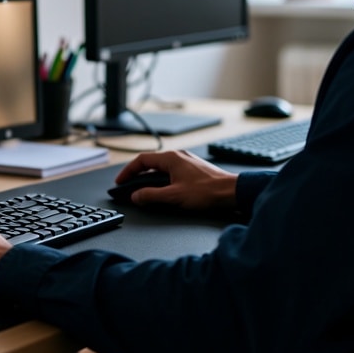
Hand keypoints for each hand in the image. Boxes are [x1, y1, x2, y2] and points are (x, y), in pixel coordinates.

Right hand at [115, 150, 237, 209]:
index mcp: (171, 158)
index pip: (142, 160)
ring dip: (151, 179)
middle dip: (138, 176)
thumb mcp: (174, 196)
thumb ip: (151, 196)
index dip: (128, 171)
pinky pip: (172, 172)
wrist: (232, 192)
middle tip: (129, 187)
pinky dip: (162, 181)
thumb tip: (135, 196)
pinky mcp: (194, 170)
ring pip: (162, 169)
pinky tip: (164, 191)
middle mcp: (178, 156)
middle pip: (151, 164)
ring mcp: (187, 162)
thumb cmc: (207, 191)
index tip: (121, 182)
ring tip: (144, 191)